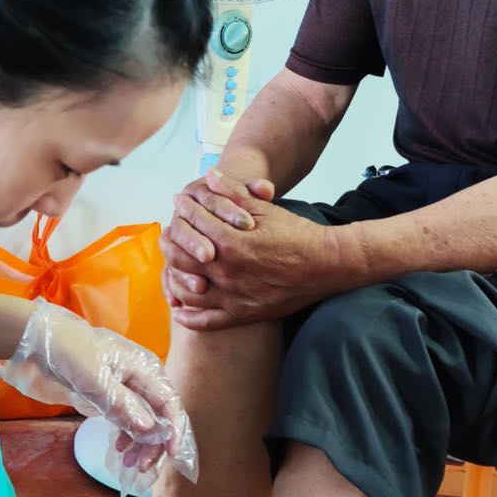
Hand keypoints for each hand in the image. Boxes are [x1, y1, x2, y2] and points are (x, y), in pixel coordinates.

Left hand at [0, 300, 197, 480]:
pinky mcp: (108, 395)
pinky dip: (127, 435)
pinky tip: (119, 448)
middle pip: (159, 415)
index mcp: (143, 368)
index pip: (169, 401)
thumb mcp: (95, 379)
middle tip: (140, 467)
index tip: (171, 453)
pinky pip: (127, 418)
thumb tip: (149, 428)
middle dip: (154, 442)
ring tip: (128, 463)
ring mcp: (123, 387)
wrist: (37, 340)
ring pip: (143, 420)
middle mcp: (138, 378)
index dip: (174, 428)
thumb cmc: (69, 351)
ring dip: (140, 443)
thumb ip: (122, 404)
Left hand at [162, 182, 337, 330]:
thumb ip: (234, 193)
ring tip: (172, 266)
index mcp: (231, 242)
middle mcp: (227, 271)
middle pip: (179, 258)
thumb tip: (208, 175)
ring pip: (186, 290)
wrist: (327, 266)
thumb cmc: (297, 234)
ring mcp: (233, 296)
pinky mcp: (242, 314)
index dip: (183, 210)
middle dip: (170, 242)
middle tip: (169, 234)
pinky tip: (179, 309)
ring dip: (173, 278)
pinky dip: (188, 316)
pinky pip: (205, 321)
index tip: (179, 203)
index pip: (192, 223)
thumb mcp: (265, 209)